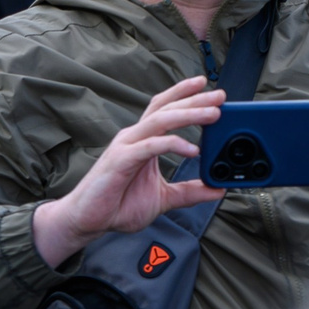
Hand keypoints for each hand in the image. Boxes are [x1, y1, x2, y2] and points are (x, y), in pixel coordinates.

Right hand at [30, 76, 223, 267]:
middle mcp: (134, 138)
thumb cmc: (117, 206)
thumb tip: (216, 190)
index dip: (184, 94)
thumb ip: (188, 192)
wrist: (88, 220)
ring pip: (160, 121)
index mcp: (142, 141)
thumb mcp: (163, 198)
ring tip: (213, 114)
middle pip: (166, 108)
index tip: (208, 87)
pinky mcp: (121, 161)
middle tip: (221, 96)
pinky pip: (150, 146)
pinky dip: (172, 144)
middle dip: (194, 100)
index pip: (164, 108)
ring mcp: (126, 147)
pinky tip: (192, 149)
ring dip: (189, 114)